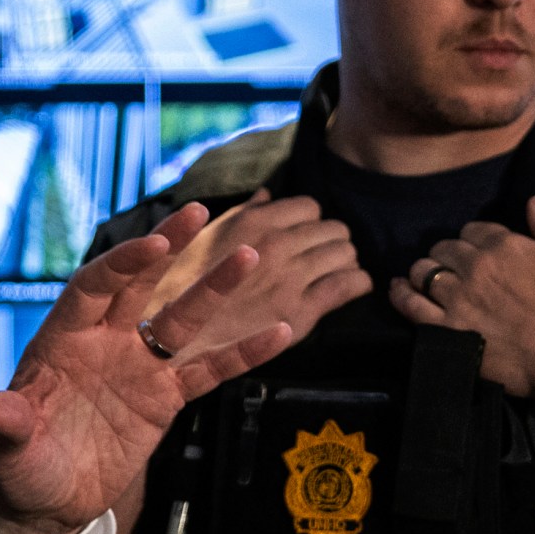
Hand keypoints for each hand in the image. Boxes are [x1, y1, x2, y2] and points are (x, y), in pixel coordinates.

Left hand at [0, 204, 293, 533]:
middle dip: (168, 247)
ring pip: (181, 319)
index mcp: (62, 340)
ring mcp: (137, 368)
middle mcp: (103, 343)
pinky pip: (208, 371)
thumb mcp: (8, 450)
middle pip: (140, 284)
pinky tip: (279, 332)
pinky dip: (242, 353)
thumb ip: (6, 427)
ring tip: (249, 256)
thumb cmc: (20, 469)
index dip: (122, 264)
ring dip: (214, 289)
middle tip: (200, 212)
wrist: (48, 504)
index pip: (94, 287)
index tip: (152, 245)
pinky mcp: (163, 399)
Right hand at [146, 190, 371, 360]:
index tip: (305, 235)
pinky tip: (353, 287)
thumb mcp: (206, 239)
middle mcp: (276, 246)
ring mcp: (291, 279)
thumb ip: (242, 214)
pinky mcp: (301, 313)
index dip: (309, 221)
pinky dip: (358, 283)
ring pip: (345, 254)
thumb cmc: (185, 287)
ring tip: (337, 272)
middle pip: (332, 229)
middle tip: (324, 256)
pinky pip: (348, 286)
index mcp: (254, 223)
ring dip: (345, 261)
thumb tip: (266, 195)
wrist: (176, 339)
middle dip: (331, 240)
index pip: (309, 207)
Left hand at [388, 195, 534, 398]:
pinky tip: (397, 290)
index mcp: (507, 245)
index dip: (472, 240)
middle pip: (444, 249)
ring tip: (424, 280)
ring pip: (423, 273)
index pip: (473, 230)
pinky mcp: (450, 331)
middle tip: (449, 268)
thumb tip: (533, 201)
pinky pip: (411, 306)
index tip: (474, 251)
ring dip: (423, 273)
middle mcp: (478, 266)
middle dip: (445, 255)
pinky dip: (400, 295)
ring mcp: (460, 299)